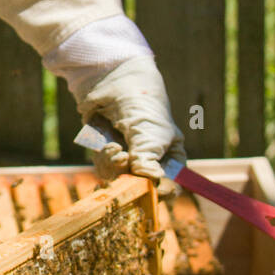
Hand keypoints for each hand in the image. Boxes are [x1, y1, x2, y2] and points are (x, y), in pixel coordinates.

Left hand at [74, 57, 185, 182]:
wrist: (112, 82)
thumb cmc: (141, 104)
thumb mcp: (149, 131)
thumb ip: (149, 157)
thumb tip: (150, 181)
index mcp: (171, 156)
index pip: (171, 186)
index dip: (161, 192)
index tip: (150, 189)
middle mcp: (151, 161)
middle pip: (141, 187)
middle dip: (129, 176)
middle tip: (122, 157)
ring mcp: (129, 159)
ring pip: (120, 180)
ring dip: (113, 165)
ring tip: (112, 146)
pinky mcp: (109, 155)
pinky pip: (104, 169)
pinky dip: (103, 159)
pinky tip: (104, 144)